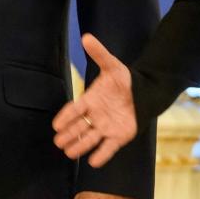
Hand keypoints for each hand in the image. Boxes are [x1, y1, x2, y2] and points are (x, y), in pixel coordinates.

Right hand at [51, 33, 137, 167]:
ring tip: (69, 152)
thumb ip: (99, 54)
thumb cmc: (124, 80)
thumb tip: (86, 36)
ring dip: (79, 146)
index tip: (56, 125)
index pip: (74, 110)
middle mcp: (95, 116)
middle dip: (68, 135)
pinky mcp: (118, 137)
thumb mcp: (112, 65)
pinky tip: (93, 162)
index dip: (65, 117)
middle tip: (58, 142)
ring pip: (89, 139)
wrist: (143, 93)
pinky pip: (108, 148)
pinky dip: (101, 155)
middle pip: (78, 127)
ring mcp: (106, 127)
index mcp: (90, 100)